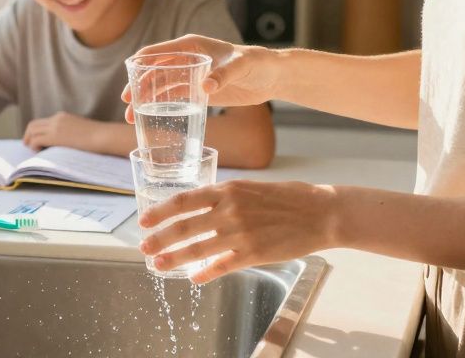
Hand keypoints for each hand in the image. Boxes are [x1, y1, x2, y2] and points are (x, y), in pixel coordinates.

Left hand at [22, 111, 101, 150]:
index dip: (36, 132)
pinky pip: (36, 140)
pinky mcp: (55, 136)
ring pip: (32, 131)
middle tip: (28, 146)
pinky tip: (40, 153)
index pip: (42, 122)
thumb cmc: (97, 137)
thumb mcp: (79, 130)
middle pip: (33, 125)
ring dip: (30, 141)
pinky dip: (34, 147)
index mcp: (62, 116)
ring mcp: (55, 127)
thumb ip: (69, 132)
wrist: (103, 136)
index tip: (36, 141)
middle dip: (28, 136)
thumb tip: (63, 143)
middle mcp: (56, 119)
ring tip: (35, 151)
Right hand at [121, 34, 280, 122]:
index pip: (158, 52)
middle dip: (138, 85)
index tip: (128, 79)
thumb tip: (205, 87)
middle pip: (154, 71)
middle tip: (127, 103)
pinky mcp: (197, 91)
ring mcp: (190, 75)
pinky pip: (173, 97)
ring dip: (144, 99)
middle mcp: (186, 59)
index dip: (140, 64)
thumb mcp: (240, 66)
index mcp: (191, 46)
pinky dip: (159, 106)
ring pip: (160, 86)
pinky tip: (148, 117)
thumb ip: (223, 75)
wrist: (270, 77)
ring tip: (131, 116)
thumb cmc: (256, 64)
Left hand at [138, 179, 337, 283]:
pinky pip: (222, 266)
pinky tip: (194, 278)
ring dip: (174, 258)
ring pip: (197, 249)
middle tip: (143, 247)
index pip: (184, 201)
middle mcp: (230, 211)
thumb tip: (203, 206)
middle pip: (184, 227)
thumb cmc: (289, 197)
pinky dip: (205, 273)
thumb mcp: (253, 188)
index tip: (145, 220)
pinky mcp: (254, 254)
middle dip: (160, 238)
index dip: (161, 212)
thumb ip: (227, 197)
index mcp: (229, 190)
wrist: (321, 213)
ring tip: (158, 264)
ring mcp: (241, 234)